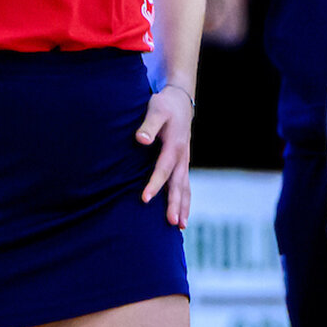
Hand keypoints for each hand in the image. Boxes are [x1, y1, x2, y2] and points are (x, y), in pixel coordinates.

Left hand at [138, 86, 193, 227]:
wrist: (181, 100)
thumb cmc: (165, 105)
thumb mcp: (156, 110)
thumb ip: (148, 125)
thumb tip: (140, 140)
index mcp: (175, 145)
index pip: (164, 169)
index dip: (155, 184)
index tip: (144, 199)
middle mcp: (182, 156)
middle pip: (179, 184)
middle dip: (175, 204)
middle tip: (172, 223)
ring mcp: (184, 161)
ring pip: (185, 187)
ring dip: (183, 206)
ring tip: (180, 226)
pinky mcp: (182, 163)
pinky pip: (184, 184)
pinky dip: (184, 200)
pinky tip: (181, 214)